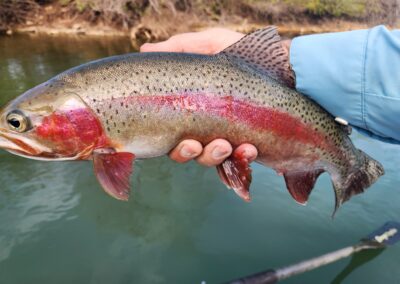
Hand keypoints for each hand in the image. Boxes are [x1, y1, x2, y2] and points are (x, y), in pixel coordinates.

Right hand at [140, 28, 257, 165]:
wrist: (287, 66)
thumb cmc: (245, 54)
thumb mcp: (211, 45)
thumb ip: (179, 48)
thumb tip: (144, 51)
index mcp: (191, 107)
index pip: (171, 131)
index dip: (168, 140)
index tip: (178, 136)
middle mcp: (205, 125)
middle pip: (185, 151)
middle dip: (187, 152)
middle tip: (195, 145)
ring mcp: (227, 136)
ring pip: (210, 158)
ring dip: (213, 155)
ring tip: (225, 145)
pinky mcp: (248, 145)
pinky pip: (239, 161)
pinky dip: (242, 158)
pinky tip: (249, 148)